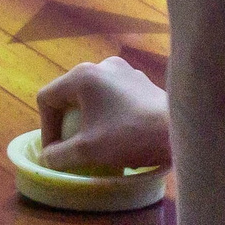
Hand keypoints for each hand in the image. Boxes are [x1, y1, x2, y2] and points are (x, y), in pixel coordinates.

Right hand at [38, 56, 169, 170]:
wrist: (178, 131)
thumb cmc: (129, 136)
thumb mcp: (87, 150)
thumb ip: (59, 155)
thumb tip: (47, 158)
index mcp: (83, 75)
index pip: (48, 98)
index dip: (46, 128)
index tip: (55, 152)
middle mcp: (102, 65)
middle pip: (69, 94)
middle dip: (66, 123)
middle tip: (71, 147)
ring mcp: (125, 71)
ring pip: (92, 95)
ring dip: (87, 119)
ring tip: (94, 142)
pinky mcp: (141, 82)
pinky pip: (113, 96)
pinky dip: (107, 114)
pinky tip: (117, 134)